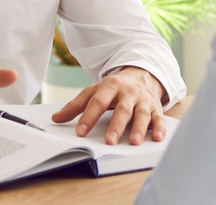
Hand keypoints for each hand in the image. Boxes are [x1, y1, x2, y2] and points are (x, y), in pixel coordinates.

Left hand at [51, 66, 165, 145]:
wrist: (143, 73)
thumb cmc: (115, 87)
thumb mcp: (95, 91)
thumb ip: (76, 105)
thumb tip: (56, 118)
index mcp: (110, 86)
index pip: (98, 102)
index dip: (89, 117)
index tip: (80, 132)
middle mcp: (128, 93)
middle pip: (122, 109)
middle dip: (116, 125)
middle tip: (109, 141)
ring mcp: (142, 100)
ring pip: (141, 114)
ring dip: (138, 128)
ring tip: (133, 141)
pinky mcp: (155, 108)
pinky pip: (158, 118)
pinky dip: (159, 128)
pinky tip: (157, 137)